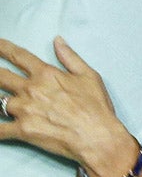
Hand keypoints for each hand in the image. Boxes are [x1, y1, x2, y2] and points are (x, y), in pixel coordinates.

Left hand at [0, 37, 141, 176]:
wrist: (97, 136)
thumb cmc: (96, 107)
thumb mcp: (89, 76)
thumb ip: (70, 57)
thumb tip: (57, 40)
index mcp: (46, 74)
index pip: (18, 56)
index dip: (3, 48)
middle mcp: (30, 89)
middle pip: (0, 77)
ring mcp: (24, 110)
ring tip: (0, 102)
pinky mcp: (22, 130)